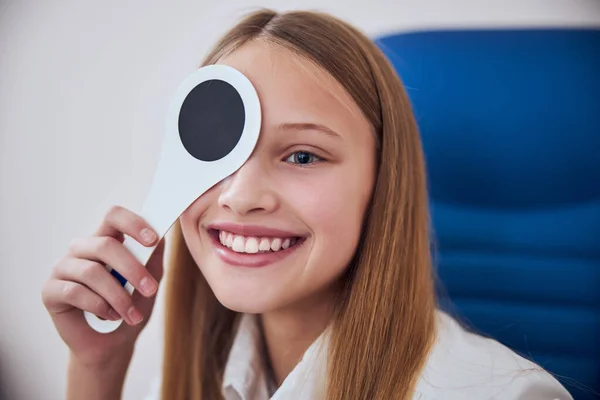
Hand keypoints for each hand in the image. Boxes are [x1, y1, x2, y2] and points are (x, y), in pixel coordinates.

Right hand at [42, 205, 164, 366]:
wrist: (111, 345)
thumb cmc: (130, 307)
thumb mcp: (149, 284)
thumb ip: (154, 261)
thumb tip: (162, 237)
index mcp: (105, 240)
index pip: (113, 216)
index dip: (133, 223)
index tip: (152, 240)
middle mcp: (81, 249)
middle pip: (104, 244)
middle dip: (132, 268)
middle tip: (151, 290)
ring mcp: (63, 267)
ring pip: (92, 272)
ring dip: (118, 296)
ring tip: (132, 314)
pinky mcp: (50, 290)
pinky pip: (75, 292)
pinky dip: (98, 306)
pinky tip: (109, 316)